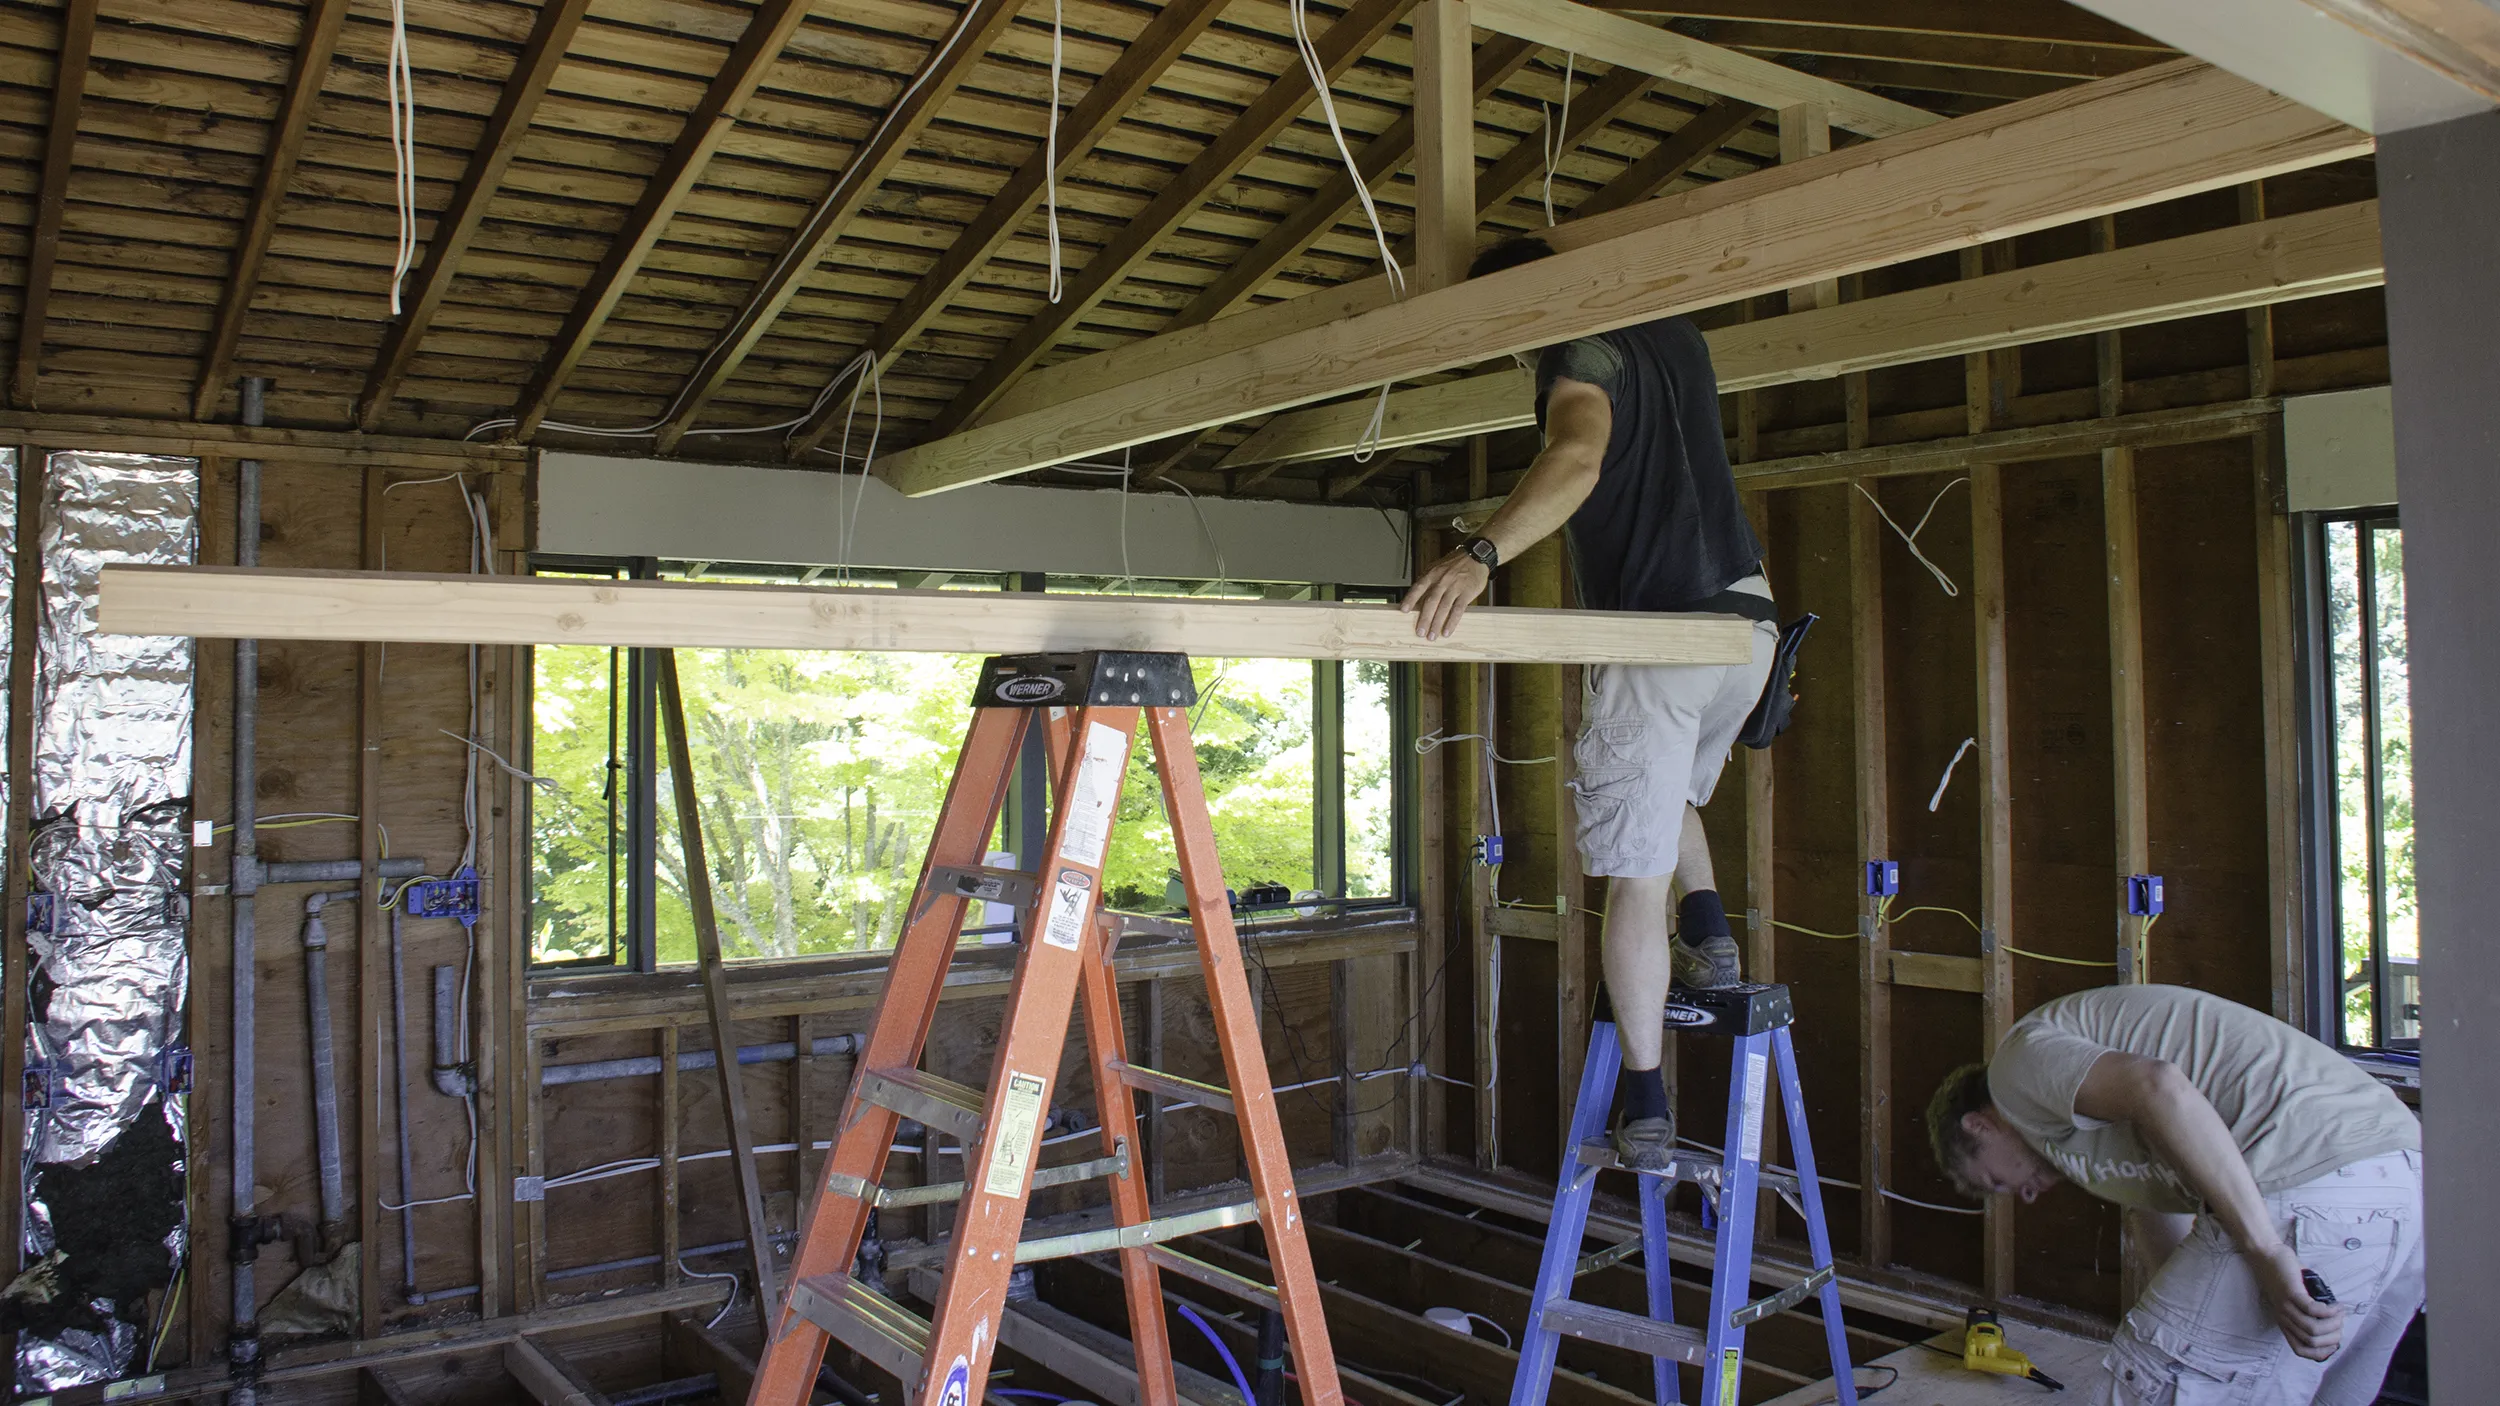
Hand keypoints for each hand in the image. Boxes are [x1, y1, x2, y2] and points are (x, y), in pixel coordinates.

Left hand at [1400, 548, 1491, 640]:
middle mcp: (1442, 580)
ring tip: (1432, 636)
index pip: (1418, 587)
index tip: (1403, 610)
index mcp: (1432, 574)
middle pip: (1431, 601)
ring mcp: (1455, 587)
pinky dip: (1452, 622)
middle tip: (1420, 632)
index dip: (1410, 599)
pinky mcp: (1467, 593)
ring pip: (1444, 608)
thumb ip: (1427, 583)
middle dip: (1424, 619)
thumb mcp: (1437, 568)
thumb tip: (1415, 601)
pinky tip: (1447, 631)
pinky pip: (1458, 610)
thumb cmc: (1454, 564)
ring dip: (1437, 624)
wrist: (1476, 556)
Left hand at [2247, 1240, 2343, 1360]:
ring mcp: (2287, 1306)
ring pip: (2313, 1329)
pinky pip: (2313, 1310)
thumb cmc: (2284, 1275)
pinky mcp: (2291, 1293)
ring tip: (2339, 1314)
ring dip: (2334, 1324)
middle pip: (2312, 1342)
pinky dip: (2329, 1311)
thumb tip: (2334, 1320)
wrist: (2265, 1253)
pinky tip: (2335, 1306)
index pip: (2301, 1350)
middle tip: (2340, 1323)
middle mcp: (2284, 1318)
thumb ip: (2308, 1312)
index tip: (2335, 1341)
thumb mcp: (2294, 1299)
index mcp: (2285, 1322)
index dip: (2322, 1352)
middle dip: (2333, 1337)